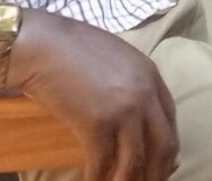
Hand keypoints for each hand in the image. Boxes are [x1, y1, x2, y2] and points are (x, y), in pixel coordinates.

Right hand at [11, 10, 178, 180]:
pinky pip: (103, 163)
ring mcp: (123, 109)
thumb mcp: (115, 57)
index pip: (170, 120)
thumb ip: (131, 82)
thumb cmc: (69, 47)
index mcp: (150, 75)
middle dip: (158, 172)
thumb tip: (137, 115)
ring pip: (135, 161)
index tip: (162, 164)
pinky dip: (97, 178)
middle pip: (164, 145)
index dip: (168, 147)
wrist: (40, 43)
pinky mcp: (97, 124)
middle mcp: (144, 94)